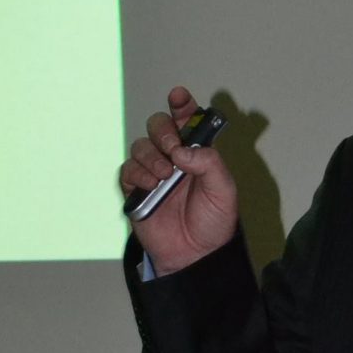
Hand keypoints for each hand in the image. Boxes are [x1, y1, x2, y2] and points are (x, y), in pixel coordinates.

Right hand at [120, 86, 238, 274]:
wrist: (195, 255)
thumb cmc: (213, 222)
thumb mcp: (223, 190)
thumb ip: (209, 163)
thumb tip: (183, 151)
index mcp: (197, 152)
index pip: (187, 119)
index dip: (182, 104)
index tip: (179, 96)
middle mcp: (173, 157)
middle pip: (158, 125)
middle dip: (164, 130)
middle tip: (174, 149)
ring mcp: (153, 171)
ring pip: (141, 145)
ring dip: (152, 156)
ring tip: (166, 177)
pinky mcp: (135, 189)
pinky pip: (128, 170)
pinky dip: (138, 174)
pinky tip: (152, 186)